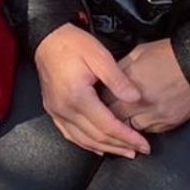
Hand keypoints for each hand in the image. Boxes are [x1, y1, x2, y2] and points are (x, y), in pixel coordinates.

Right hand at [33, 24, 149, 157]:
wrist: (47, 38)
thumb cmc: (72, 44)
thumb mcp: (100, 56)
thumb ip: (118, 79)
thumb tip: (135, 98)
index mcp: (78, 97)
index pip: (107, 125)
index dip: (127, 137)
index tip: (143, 144)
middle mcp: (64, 109)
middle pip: (96, 137)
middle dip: (119, 146)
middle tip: (138, 150)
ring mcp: (56, 112)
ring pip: (83, 139)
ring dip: (104, 148)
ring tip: (123, 151)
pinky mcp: (53, 110)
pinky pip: (70, 134)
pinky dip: (86, 143)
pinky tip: (97, 147)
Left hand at [105, 39, 189, 134]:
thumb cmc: (171, 56)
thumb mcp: (140, 52)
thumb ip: (121, 68)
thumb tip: (108, 79)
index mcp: (130, 82)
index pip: (104, 98)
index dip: (98, 100)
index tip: (96, 100)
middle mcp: (140, 102)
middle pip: (113, 117)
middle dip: (108, 115)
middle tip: (104, 112)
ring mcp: (153, 115)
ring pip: (128, 128)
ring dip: (124, 123)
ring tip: (123, 117)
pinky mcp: (166, 124)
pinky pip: (147, 131)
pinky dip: (142, 126)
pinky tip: (141, 118)